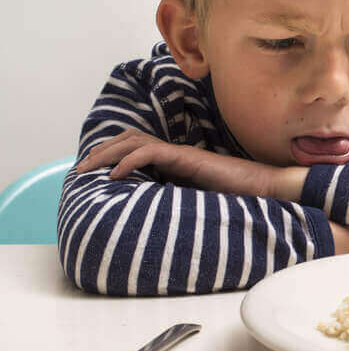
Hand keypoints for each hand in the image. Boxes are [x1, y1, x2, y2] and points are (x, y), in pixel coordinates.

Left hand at [77, 129, 307, 199]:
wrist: (264, 188)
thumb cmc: (238, 196)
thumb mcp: (198, 200)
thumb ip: (178, 197)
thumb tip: (155, 211)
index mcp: (177, 160)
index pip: (138, 146)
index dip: (113, 153)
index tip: (95, 171)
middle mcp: (176, 152)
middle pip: (130, 139)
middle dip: (102, 151)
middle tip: (81, 168)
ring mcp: (182, 153)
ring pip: (135, 142)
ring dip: (108, 153)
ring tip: (90, 168)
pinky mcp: (188, 158)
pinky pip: (151, 153)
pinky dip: (129, 161)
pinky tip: (116, 176)